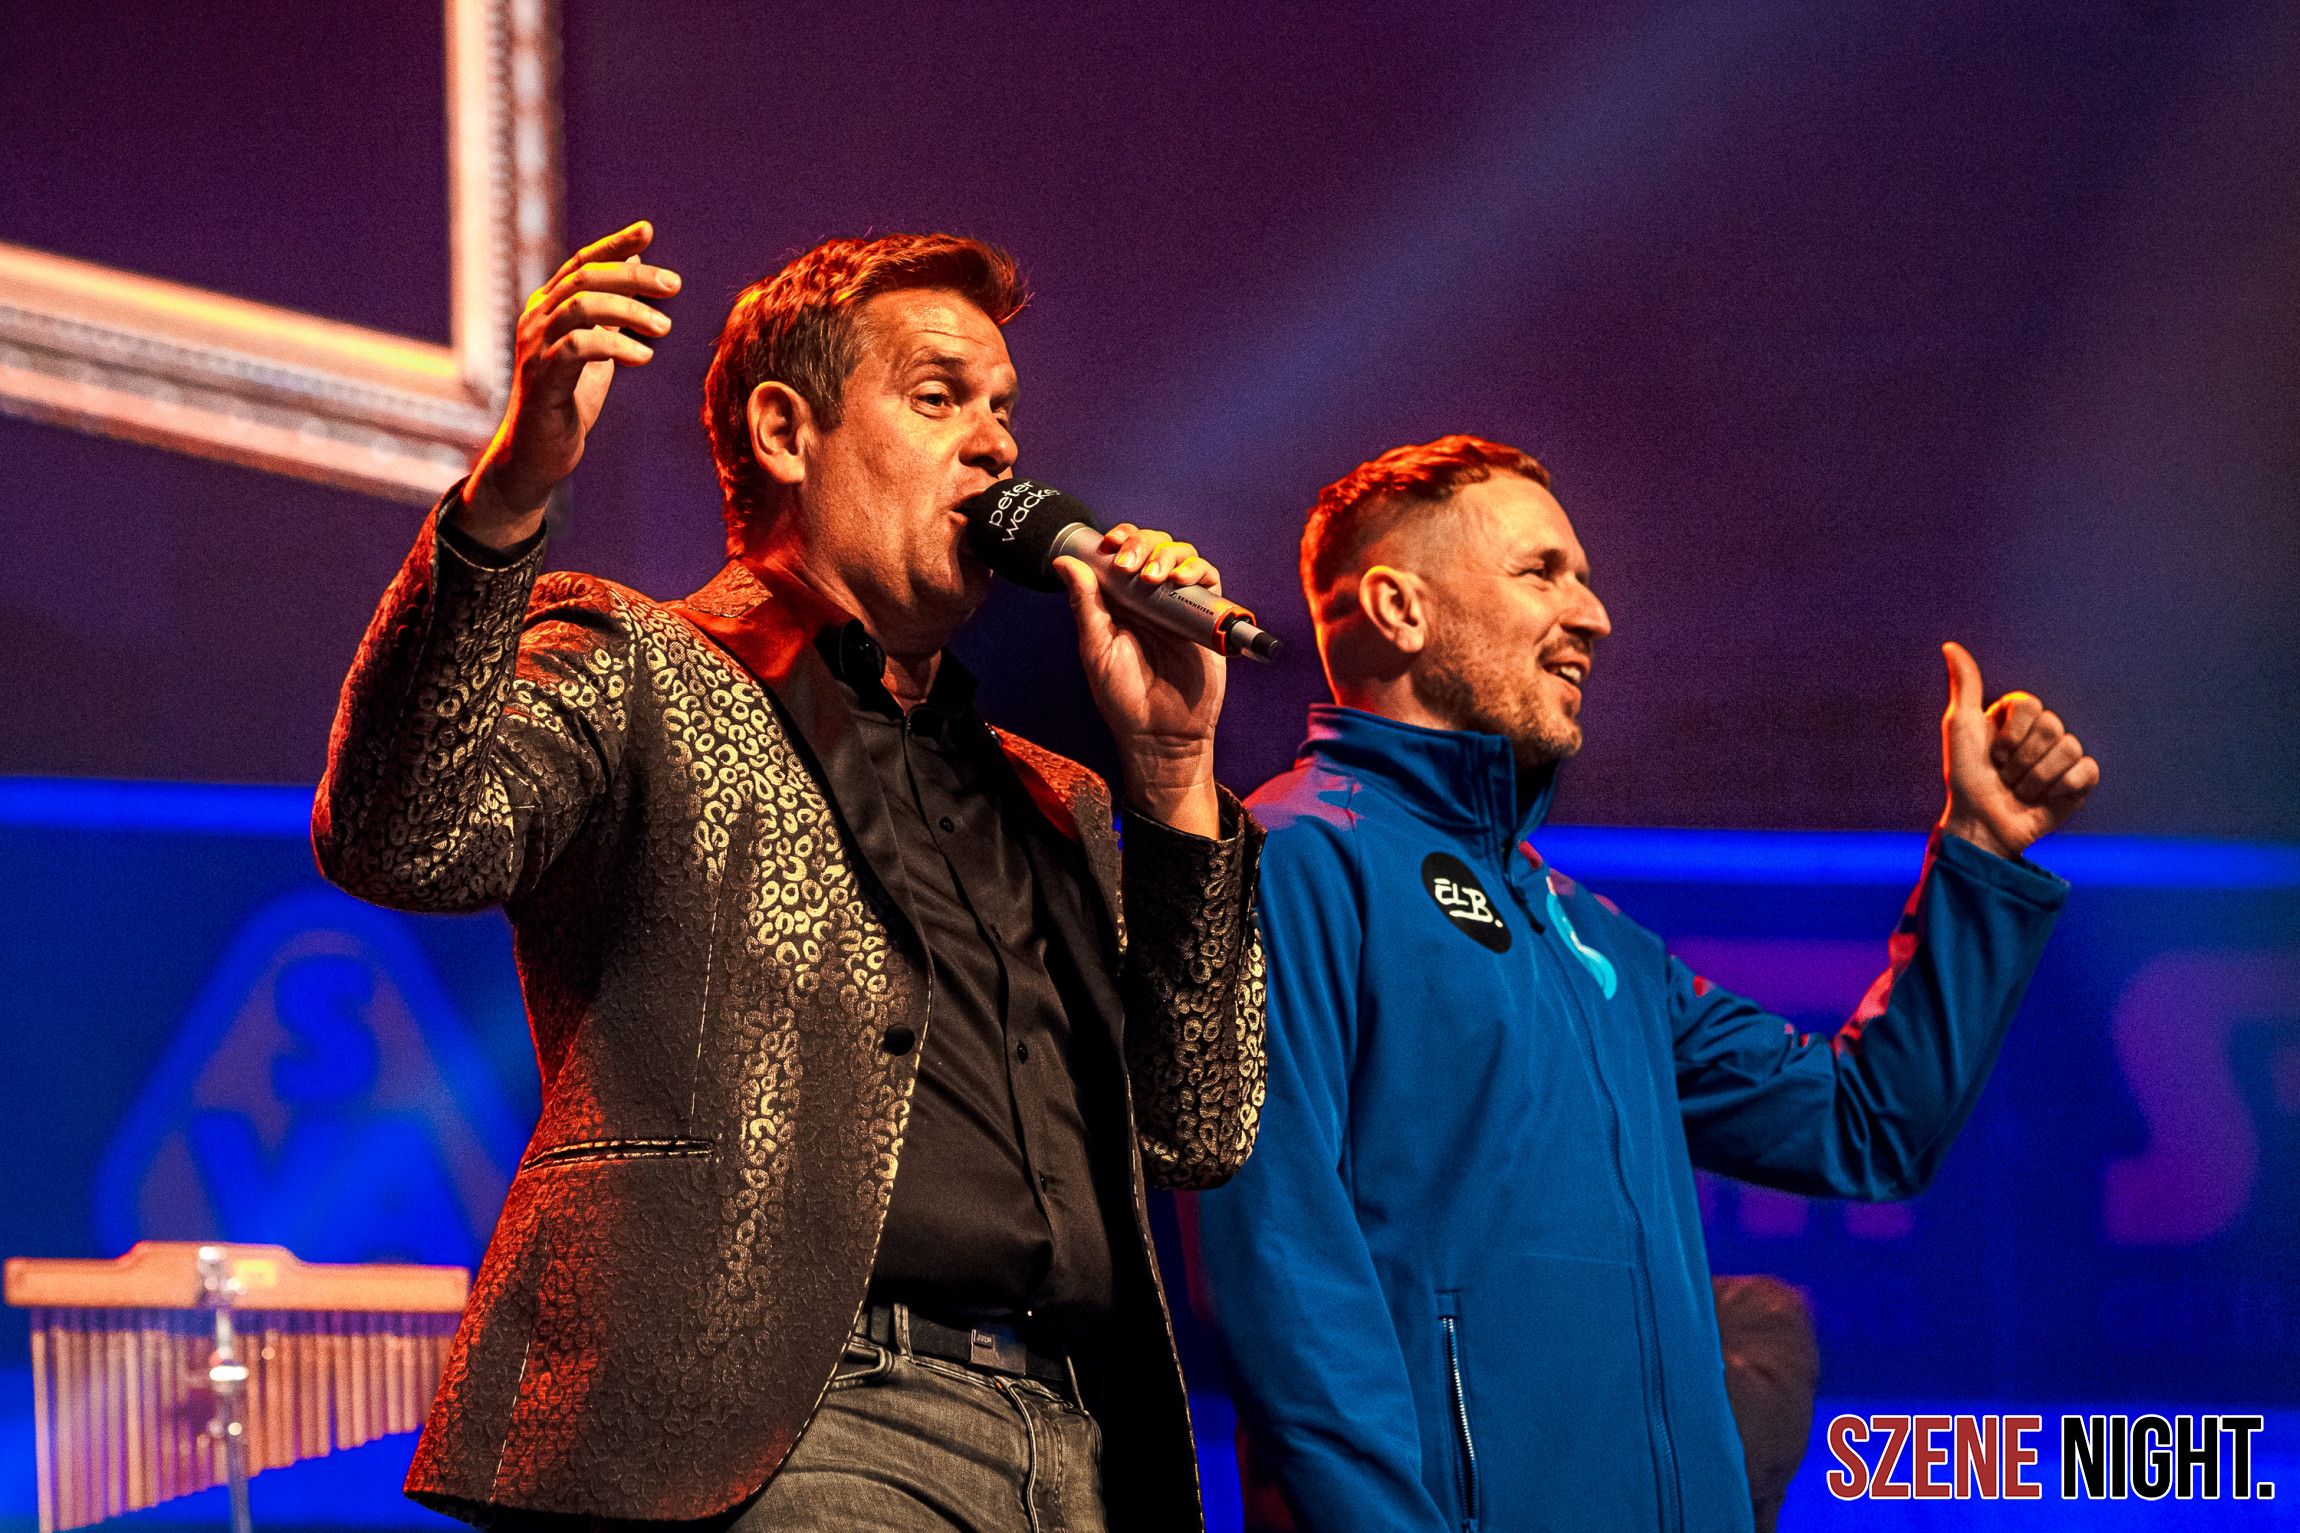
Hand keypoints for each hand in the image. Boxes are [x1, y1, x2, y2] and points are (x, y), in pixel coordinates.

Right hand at [453, 222, 681, 546]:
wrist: (537, 453)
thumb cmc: (568, 400)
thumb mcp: (596, 348)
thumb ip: (612, 311)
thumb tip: (637, 267)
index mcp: (547, 308)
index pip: (581, 264)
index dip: (613, 245)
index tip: (648, 230)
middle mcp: (536, 319)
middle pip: (585, 279)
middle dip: (634, 277)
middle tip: (674, 287)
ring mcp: (535, 348)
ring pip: (581, 307)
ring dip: (629, 312)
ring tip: (664, 328)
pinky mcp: (542, 379)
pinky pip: (578, 348)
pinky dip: (615, 346)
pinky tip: (643, 356)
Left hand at [1053, 525, 1225, 836]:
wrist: (1161, 733)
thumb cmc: (1124, 697)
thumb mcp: (1096, 647)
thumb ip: (1085, 603)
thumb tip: (1064, 561)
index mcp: (1120, 601)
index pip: (1123, 552)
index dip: (1120, 537)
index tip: (1111, 544)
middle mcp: (1150, 598)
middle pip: (1153, 545)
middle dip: (1142, 543)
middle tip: (1129, 564)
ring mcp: (1179, 605)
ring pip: (1182, 556)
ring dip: (1167, 554)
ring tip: (1153, 578)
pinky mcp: (1206, 618)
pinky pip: (1209, 580)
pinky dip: (1197, 570)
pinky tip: (1180, 581)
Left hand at [1937, 641, 2099, 858]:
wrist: (1981, 824)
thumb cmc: (1966, 777)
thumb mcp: (1960, 728)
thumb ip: (1965, 686)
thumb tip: (1950, 645)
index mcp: (2017, 716)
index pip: (2030, 704)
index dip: (2010, 733)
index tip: (1993, 752)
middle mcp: (2041, 733)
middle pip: (2051, 725)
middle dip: (2021, 758)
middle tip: (2005, 775)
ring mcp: (2062, 757)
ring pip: (2070, 748)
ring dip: (2036, 777)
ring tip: (2019, 790)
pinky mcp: (2078, 782)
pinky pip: (2088, 770)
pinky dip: (2064, 787)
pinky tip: (2046, 798)